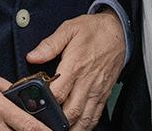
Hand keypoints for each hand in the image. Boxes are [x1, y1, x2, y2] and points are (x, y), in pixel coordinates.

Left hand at [26, 11, 123, 129]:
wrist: (119, 31)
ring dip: (72, 127)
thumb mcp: (69, 29)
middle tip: (44, 125)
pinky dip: (86, 125)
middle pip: (71, 111)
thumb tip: (32, 57)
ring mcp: (97, 90)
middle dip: (57, 121)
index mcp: (75, 65)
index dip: (45, 103)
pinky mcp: (103, 94)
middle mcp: (87, 81)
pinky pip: (95, 115)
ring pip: (85, 118)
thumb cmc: (93, 30)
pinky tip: (77, 128)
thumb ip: (49, 45)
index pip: (58, 93)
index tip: (35, 106)